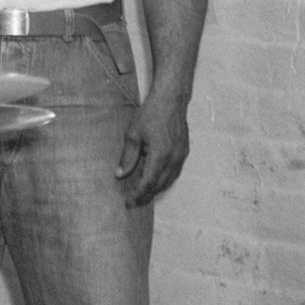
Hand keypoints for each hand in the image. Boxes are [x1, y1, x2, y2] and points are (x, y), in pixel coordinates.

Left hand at [117, 88, 191, 205]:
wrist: (171, 101)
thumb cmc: (150, 115)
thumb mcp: (133, 135)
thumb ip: (128, 157)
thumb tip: (120, 174)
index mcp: (160, 156)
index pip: (148, 183)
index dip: (138, 195)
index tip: (128, 202)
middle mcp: (173, 159)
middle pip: (159, 185)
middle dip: (146, 196)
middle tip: (134, 203)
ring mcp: (181, 156)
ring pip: (169, 180)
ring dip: (156, 189)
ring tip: (143, 195)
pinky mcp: (184, 152)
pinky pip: (175, 172)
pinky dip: (165, 180)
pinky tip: (156, 181)